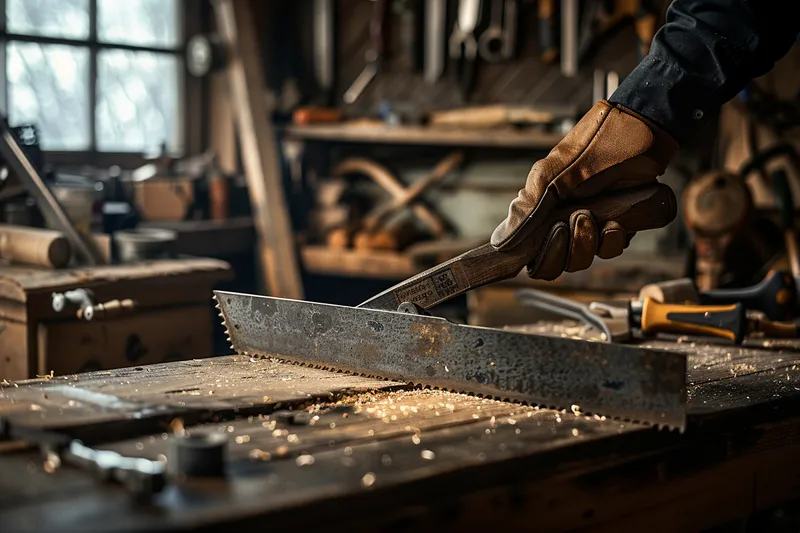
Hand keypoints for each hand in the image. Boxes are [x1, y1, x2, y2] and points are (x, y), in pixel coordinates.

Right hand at [491, 100, 678, 279]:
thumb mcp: (551, 174)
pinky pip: (610, 250)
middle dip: (563, 252)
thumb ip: (526, 208)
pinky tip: (614, 222)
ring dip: (587, 244)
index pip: (528, 255)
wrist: (640, 130)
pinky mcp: (615, 226)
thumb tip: (501, 243)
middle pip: (555, 264)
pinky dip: (612, 240)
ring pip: (582, 260)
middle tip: (569, 224)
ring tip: (592, 216)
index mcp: (538, 212)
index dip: (535, 258)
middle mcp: (561, 223)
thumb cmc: (592, 144)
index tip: (545, 243)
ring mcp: (588, 227)